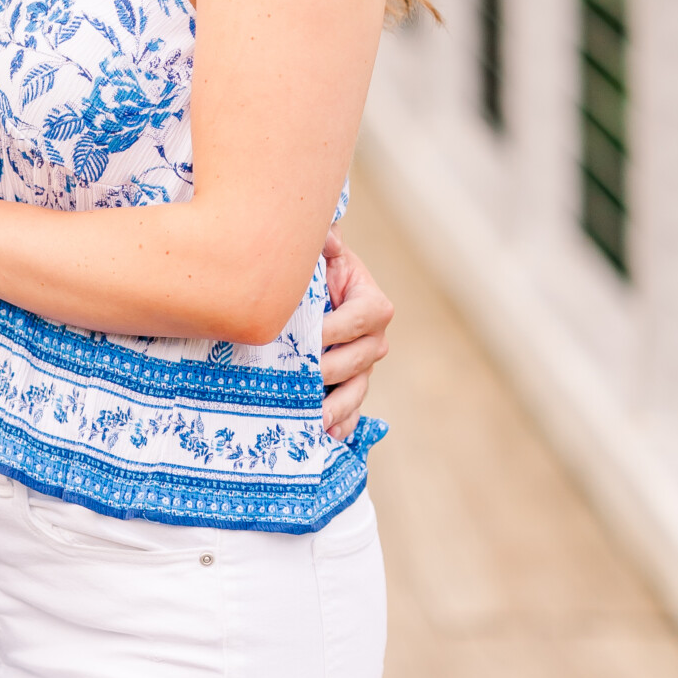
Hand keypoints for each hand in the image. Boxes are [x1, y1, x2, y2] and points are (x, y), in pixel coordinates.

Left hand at [321, 234, 392, 441]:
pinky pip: (351, 409)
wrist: (307, 292)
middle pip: (359, 359)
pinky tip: (329, 437)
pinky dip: (343, 423)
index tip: (309, 336)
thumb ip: (326, 242)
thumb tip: (330, 240)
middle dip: (331, 369)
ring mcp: (362, 366)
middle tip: (303, 378)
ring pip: (357, 389)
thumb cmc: (314, 270)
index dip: (338, 328)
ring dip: (338, 407)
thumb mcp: (322, 253)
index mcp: (372, 304)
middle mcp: (374, 338)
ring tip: (317, 421)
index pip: (362, 318)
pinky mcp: (348, 385)